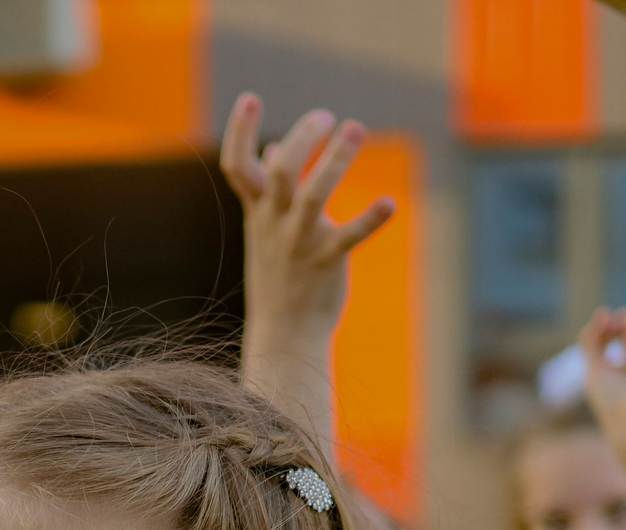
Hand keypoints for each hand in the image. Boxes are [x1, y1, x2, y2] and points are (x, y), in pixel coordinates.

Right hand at [222, 95, 395, 355]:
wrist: (284, 334)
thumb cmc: (278, 275)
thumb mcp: (265, 229)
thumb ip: (268, 188)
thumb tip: (273, 148)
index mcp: (257, 211)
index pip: (236, 166)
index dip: (240, 131)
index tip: (251, 98)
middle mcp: (274, 223)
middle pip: (280, 172)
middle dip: (303, 139)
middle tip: (326, 117)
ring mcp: (299, 243)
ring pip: (312, 197)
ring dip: (334, 161)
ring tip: (354, 128)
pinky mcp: (326, 263)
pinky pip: (348, 238)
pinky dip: (369, 220)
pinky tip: (389, 203)